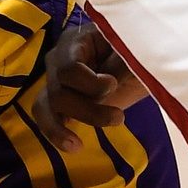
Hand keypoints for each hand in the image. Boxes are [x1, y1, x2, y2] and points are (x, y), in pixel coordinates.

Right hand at [34, 19, 147, 152]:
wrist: (143, 63)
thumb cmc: (137, 52)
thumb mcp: (131, 56)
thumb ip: (117, 67)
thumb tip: (106, 84)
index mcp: (75, 41)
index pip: (68, 68)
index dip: (90, 83)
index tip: (114, 84)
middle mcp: (58, 60)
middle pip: (58, 91)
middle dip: (88, 109)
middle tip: (118, 117)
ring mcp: (56, 80)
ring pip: (45, 106)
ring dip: (68, 125)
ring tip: (79, 144)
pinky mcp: (61, 101)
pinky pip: (47, 117)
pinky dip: (56, 133)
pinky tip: (73, 146)